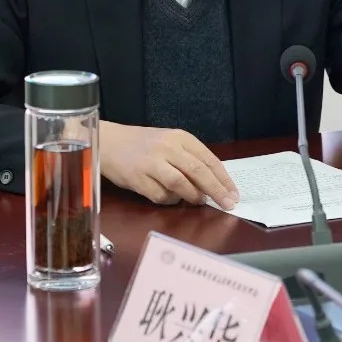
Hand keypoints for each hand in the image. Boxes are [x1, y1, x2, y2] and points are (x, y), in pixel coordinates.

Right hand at [100, 121, 238, 209]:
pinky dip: (169, 200)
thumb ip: (188, 159)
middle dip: (216, 190)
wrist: (108, 142)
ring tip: (198, 200)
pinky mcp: (137, 178)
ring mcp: (151, 162)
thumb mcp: (168, 142)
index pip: (208, 159)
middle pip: (198, 171)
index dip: (223, 179)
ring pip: (180, 184)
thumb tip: (212, 184)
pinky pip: (160, 196)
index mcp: (179, 137)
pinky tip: (169, 198)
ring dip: (192, 196)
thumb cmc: (142, 144)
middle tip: (228, 204)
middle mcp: (166, 147)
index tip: (233, 194)